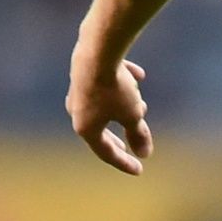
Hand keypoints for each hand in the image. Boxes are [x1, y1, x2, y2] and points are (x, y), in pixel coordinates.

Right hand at [66, 58, 152, 174]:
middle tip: (128, 147)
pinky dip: (121, 82)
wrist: (98, 51)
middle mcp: (76, 111)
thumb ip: (138, 134)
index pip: (106, 152)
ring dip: (123, 107)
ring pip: (104, 104)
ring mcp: (78, 91)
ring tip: (142, 105)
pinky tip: (138, 75)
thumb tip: (145, 153)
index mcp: (85, 128)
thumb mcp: (132, 115)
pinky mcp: (83, 72)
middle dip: (118, 137)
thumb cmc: (115, 88)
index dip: (125, 162)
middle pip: (100, 130)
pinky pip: (105, 81)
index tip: (140, 169)